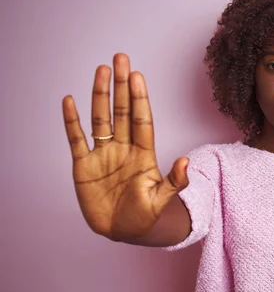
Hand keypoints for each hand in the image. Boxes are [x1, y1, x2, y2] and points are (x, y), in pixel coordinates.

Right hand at [62, 53, 188, 241]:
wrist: (123, 232)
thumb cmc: (145, 217)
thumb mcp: (162, 200)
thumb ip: (174, 182)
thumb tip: (186, 162)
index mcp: (143, 154)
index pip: (141, 120)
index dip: (139, 99)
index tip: (138, 76)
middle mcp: (123, 149)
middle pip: (121, 112)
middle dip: (121, 86)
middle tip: (121, 59)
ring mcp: (103, 155)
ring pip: (100, 119)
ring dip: (100, 95)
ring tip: (101, 70)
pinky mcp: (83, 166)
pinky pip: (76, 139)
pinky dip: (71, 121)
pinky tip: (70, 101)